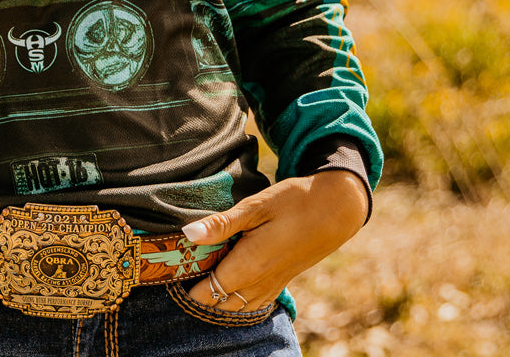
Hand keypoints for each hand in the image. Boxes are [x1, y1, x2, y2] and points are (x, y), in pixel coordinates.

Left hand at [181, 170, 369, 311]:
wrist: (335, 210)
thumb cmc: (293, 202)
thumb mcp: (255, 207)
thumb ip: (221, 224)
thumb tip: (187, 235)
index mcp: (250, 265)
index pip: (208, 290)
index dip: (188, 284)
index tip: (173, 266)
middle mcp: (260, 283)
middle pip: (220, 302)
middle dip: (200, 291)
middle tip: (185, 265)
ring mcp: (273, 285)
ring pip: (237, 306)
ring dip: (219, 295)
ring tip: (202, 269)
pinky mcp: (282, 281)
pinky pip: (254, 302)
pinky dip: (238, 296)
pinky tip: (231, 276)